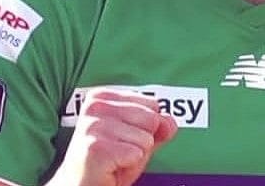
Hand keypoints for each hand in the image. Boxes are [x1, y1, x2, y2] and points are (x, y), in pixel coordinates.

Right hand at [50, 87, 178, 185]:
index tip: (122, 140)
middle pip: (151, 119)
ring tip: (114, 161)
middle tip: (119, 154)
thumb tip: (170, 122)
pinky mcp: (96, 147)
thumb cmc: (108, 164)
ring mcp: (94, 126)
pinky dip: (129, 166)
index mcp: (103, 96)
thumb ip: (157, 129)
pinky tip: (110, 168)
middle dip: (142, 142)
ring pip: (145, 139)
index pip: (152, 104)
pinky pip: (136, 154)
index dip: (145, 129)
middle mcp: (95, 106)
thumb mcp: (137, 141)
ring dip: (135, 156)